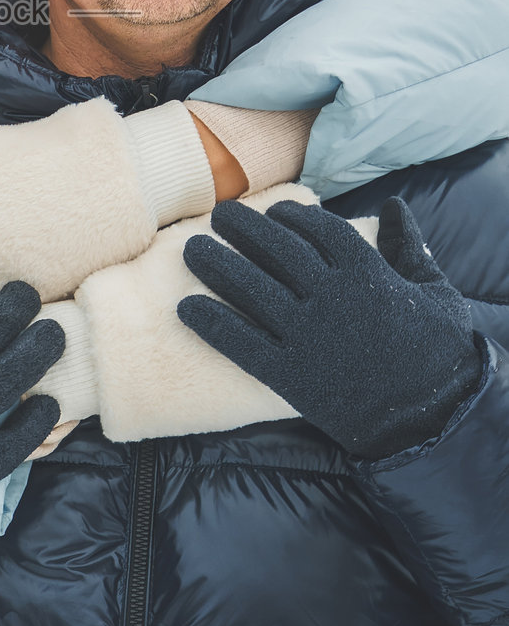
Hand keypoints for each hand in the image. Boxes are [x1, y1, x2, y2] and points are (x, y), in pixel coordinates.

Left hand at [177, 196, 482, 459]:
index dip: (291, 217)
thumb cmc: (439, 353)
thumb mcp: (434, 291)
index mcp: (367, 272)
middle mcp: (332, 297)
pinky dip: (211, 323)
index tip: (272, 212)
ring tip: (191, 249)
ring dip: (216, 265)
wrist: (434, 419)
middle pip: (275, 250)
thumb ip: (409, 246)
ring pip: (251, 288)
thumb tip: (394, 206)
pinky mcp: (292, 376)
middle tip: (218, 216)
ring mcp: (309, 336)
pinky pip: (242, 343)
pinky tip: (186, 308)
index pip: (317, 230)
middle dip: (243, 228)